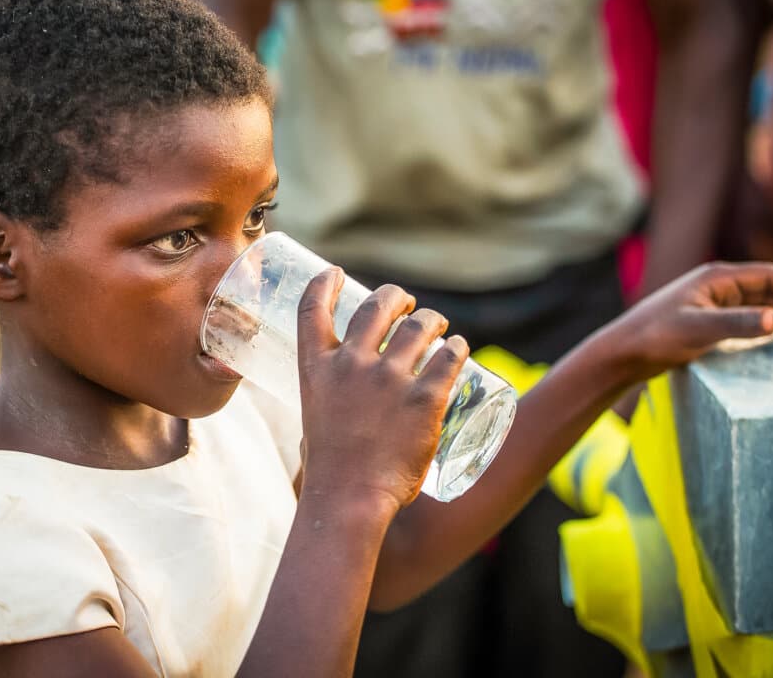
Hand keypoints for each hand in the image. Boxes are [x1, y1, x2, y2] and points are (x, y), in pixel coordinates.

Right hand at [296, 268, 468, 511]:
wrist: (349, 500)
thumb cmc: (331, 470)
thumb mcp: (315, 419)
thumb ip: (330, 398)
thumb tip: (345, 398)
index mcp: (317, 370)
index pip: (312, 310)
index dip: (323, 283)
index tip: (335, 272)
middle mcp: (351, 365)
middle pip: (376, 307)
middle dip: (395, 297)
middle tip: (406, 304)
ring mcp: (389, 380)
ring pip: (419, 326)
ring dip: (431, 319)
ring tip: (438, 325)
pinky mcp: (425, 399)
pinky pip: (449, 356)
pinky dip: (457, 346)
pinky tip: (460, 346)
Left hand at [607, 261, 772, 379]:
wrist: (623, 353)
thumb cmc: (654, 337)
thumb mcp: (698, 329)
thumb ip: (736, 323)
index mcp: (714, 279)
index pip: (766, 275)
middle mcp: (713, 287)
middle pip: (764, 293)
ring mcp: (707, 305)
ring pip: (753, 309)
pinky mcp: (701, 323)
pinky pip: (739, 322)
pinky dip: (759, 329)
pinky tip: (768, 344)